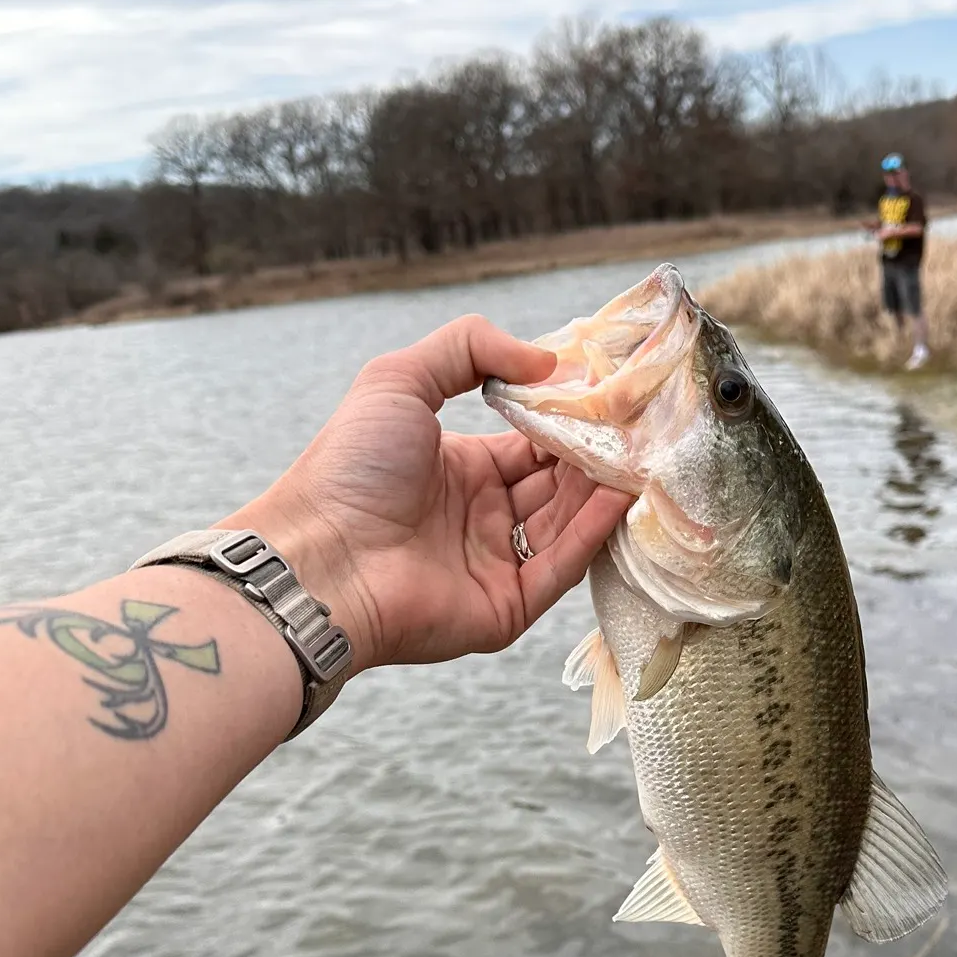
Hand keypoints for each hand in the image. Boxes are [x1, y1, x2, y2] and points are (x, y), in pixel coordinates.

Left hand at [222, 316, 632, 671]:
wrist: (320, 557)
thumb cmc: (349, 468)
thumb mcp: (398, 380)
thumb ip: (468, 349)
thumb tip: (548, 362)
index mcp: (460, 470)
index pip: (533, 445)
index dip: (567, 422)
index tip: (607, 397)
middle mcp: (483, 517)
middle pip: (558, 484)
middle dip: (594, 455)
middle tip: (636, 426)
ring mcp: (497, 564)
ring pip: (567, 523)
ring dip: (601, 489)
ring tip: (636, 455)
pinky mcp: (507, 608)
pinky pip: (560, 567)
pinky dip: (591, 533)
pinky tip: (615, 496)